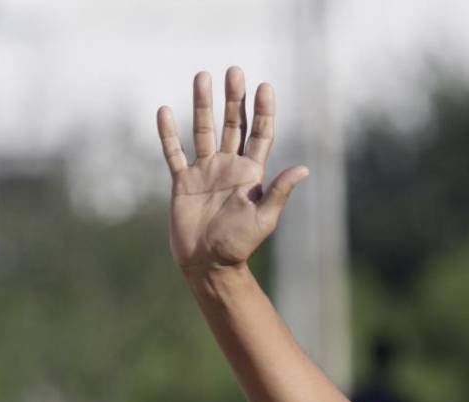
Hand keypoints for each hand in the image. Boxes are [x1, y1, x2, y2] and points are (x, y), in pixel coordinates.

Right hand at [156, 67, 308, 277]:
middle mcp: (229, 167)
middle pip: (232, 125)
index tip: (265, 86)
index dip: (263, 111)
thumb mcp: (264, 218)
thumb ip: (279, 191)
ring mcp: (205, 172)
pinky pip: (173, 152)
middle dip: (234, 99)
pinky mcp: (182, 182)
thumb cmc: (239, 245)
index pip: (260, 135)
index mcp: (251, 175)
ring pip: (203, 130)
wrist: (208, 264)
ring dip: (203, 105)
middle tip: (235, 71)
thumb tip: (304, 168)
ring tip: (203, 76)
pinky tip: (164, 111)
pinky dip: (168, 133)